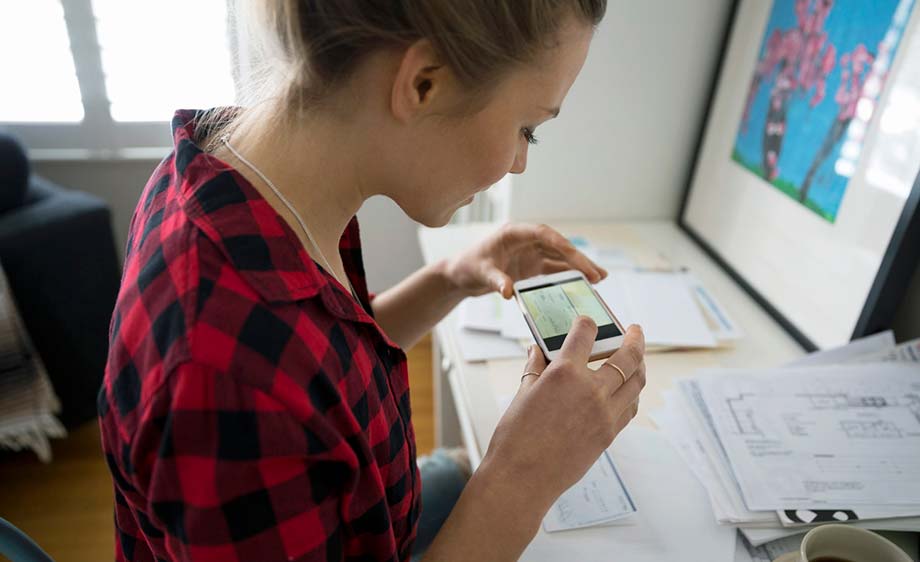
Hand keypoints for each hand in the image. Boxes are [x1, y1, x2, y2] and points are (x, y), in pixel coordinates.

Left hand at [444, 223, 606, 298]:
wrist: (461, 275)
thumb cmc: (467, 267)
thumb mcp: (479, 274)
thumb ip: (495, 281)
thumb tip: (509, 292)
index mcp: (514, 232)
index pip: (543, 234)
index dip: (562, 245)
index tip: (577, 257)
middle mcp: (526, 239)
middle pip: (557, 246)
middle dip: (578, 259)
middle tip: (597, 274)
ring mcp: (531, 252)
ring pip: (561, 257)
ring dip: (579, 266)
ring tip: (600, 278)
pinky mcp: (533, 265)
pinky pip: (555, 268)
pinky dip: (570, 274)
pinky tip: (586, 281)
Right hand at [481, 319, 645, 509]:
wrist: (523, 477)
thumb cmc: (515, 436)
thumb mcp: (522, 394)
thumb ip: (535, 368)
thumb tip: (536, 350)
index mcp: (564, 373)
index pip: (585, 334)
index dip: (587, 323)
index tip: (588, 322)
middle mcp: (591, 389)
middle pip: (627, 355)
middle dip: (635, 338)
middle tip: (635, 330)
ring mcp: (605, 413)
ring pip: (637, 381)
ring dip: (640, 364)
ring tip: (637, 357)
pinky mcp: (609, 434)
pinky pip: (630, 407)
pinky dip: (632, 393)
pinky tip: (626, 389)